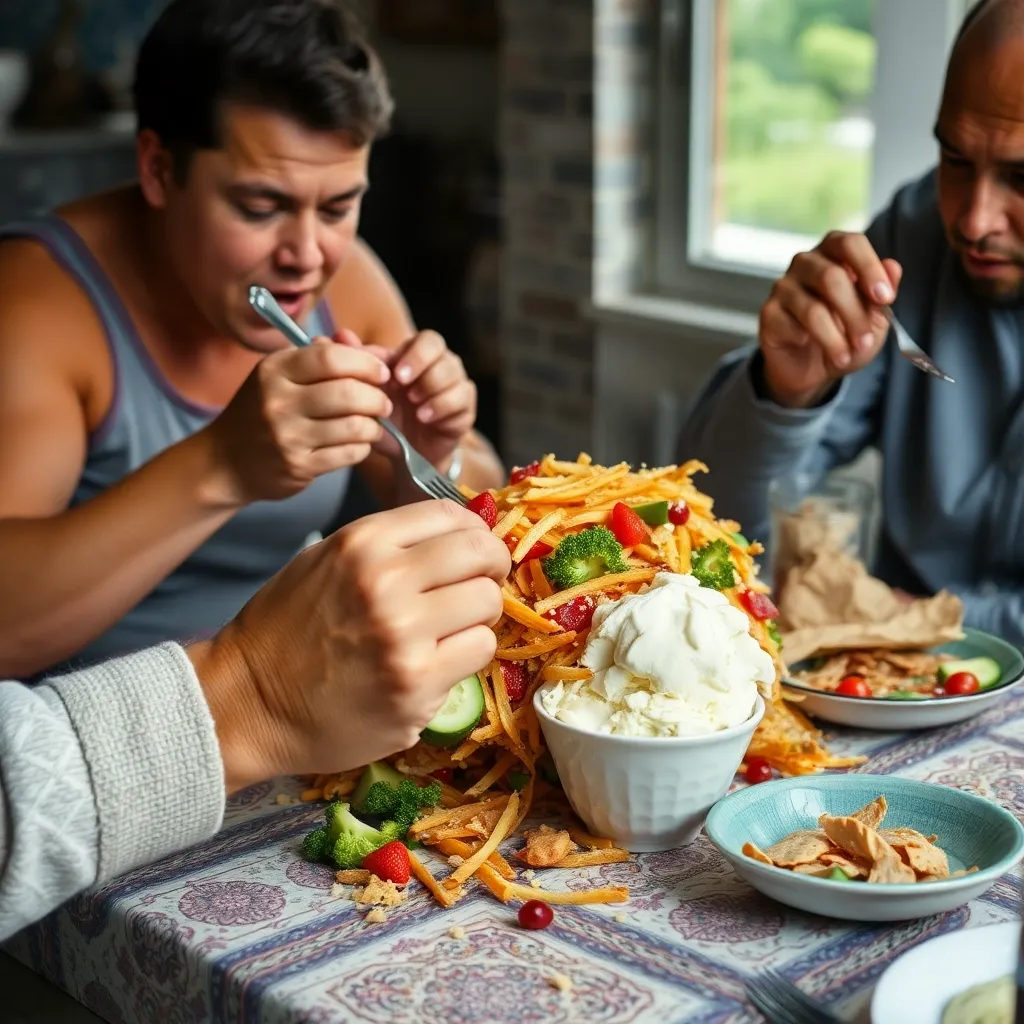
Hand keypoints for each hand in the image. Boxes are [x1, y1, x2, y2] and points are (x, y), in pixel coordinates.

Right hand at [189, 501, 510, 789]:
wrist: (249, 702)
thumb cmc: (287, 629)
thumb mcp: (327, 560)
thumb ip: (390, 545)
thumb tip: (460, 535)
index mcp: (363, 542)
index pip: (453, 516)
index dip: (475, 532)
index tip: (476, 550)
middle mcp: (386, 582)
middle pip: (482, 555)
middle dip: (491, 568)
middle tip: (481, 584)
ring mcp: (404, 637)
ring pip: (489, 604)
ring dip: (478, 617)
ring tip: (452, 629)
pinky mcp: (417, 687)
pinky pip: (479, 652)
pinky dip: (467, 656)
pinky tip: (439, 661)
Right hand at [199, 340, 392, 505]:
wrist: (226, 461)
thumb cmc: (261, 410)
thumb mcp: (278, 375)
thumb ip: (317, 357)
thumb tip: (357, 343)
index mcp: (274, 370)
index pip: (331, 358)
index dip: (365, 364)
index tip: (381, 373)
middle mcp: (278, 401)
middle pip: (347, 393)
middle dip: (377, 398)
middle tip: (384, 403)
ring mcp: (287, 436)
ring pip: (354, 426)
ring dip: (374, 426)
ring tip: (374, 424)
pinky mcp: (298, 466)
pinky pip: (348, 453)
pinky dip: (362, 447)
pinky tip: (358, 443)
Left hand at [339, 329, 475, 472]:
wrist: (406, 455)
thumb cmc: (386, 420)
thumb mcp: (367, 396)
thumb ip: (351, 365)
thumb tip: (330, 337)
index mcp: (416, 355)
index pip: (424, 339)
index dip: (413, 354)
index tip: (396, 376)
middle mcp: (440, 364)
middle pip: (440, 347)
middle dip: (422, 365)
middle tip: (406, 388)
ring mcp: (456, 384)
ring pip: (452, 373)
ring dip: (431, 389)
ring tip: (415, 407)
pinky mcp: (466, 407)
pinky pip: (461, 399)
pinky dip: (441, 407)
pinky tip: (425, 418)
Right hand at [759, 231, 903, 407]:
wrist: (813, 367)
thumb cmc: (845, 334)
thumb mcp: (874, 317)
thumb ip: (882, 293)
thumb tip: (893, 267)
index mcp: (835, 253)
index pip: (850, 243)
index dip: (869, 268)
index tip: (885, 298)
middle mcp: (806, 262)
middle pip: (831, 277)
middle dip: (854, 314)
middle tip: (866, 341)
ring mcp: (783, 286)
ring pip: (813, 309)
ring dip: (835, 338)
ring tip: (847, 357)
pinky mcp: (769, 313)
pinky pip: (792, 327)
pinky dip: (811, 343)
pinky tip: (815, 350)